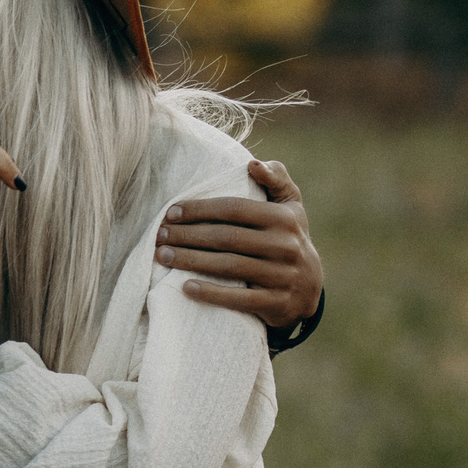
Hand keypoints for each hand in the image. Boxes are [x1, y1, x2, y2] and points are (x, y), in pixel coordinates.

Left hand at [160, 160, 323, 330]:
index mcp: (285, 218)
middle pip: (227, 237)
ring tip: (162, 256)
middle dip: (188, 235)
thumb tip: (251, 163)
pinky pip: (239, 298)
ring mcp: (282, 276)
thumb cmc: (287, 238)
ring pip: (229, 266)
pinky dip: (211, 293)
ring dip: (191, 261)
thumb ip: (275, 180)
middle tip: (159, 236)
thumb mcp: (290, 207)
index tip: (170, 213)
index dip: (200, 210)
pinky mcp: (276, 303)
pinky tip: (185, 287)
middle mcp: (286, 246)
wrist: (308, 288)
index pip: (234, 209)